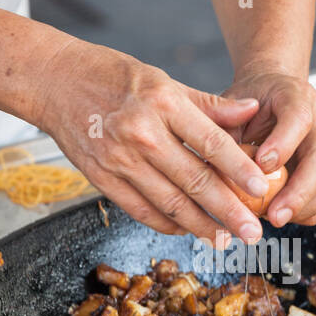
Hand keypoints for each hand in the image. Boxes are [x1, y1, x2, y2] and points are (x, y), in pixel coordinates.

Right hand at [35, 39, 272, 245]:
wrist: (54, 82)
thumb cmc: (112, 76)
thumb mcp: (163, 80)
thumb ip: (208, 104)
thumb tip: (251, 110)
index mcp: (163, 102)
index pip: (211, 142)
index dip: (239, 170)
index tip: (261, 190)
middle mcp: (142, 133)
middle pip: (195, 181)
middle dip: (228, 212)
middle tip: (252, 233)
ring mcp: (119, 159)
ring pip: (170, 203)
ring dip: (201, 226)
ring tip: (225, 240)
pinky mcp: (101, 178)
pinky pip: (141, 210)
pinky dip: (166, 224)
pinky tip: (187, 230)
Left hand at [222, 68, 315, 227]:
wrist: (272, 95)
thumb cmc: (251, 100)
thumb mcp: (232, 104)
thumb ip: (225, 127)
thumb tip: (219, 162)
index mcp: (296, 97)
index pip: (299, 118)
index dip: (283, 144)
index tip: (262, 166)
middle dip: (298, 193)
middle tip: (274, 215)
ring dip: (303, 209)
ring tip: (273, 218)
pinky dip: (307, 213)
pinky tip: (283, 215)